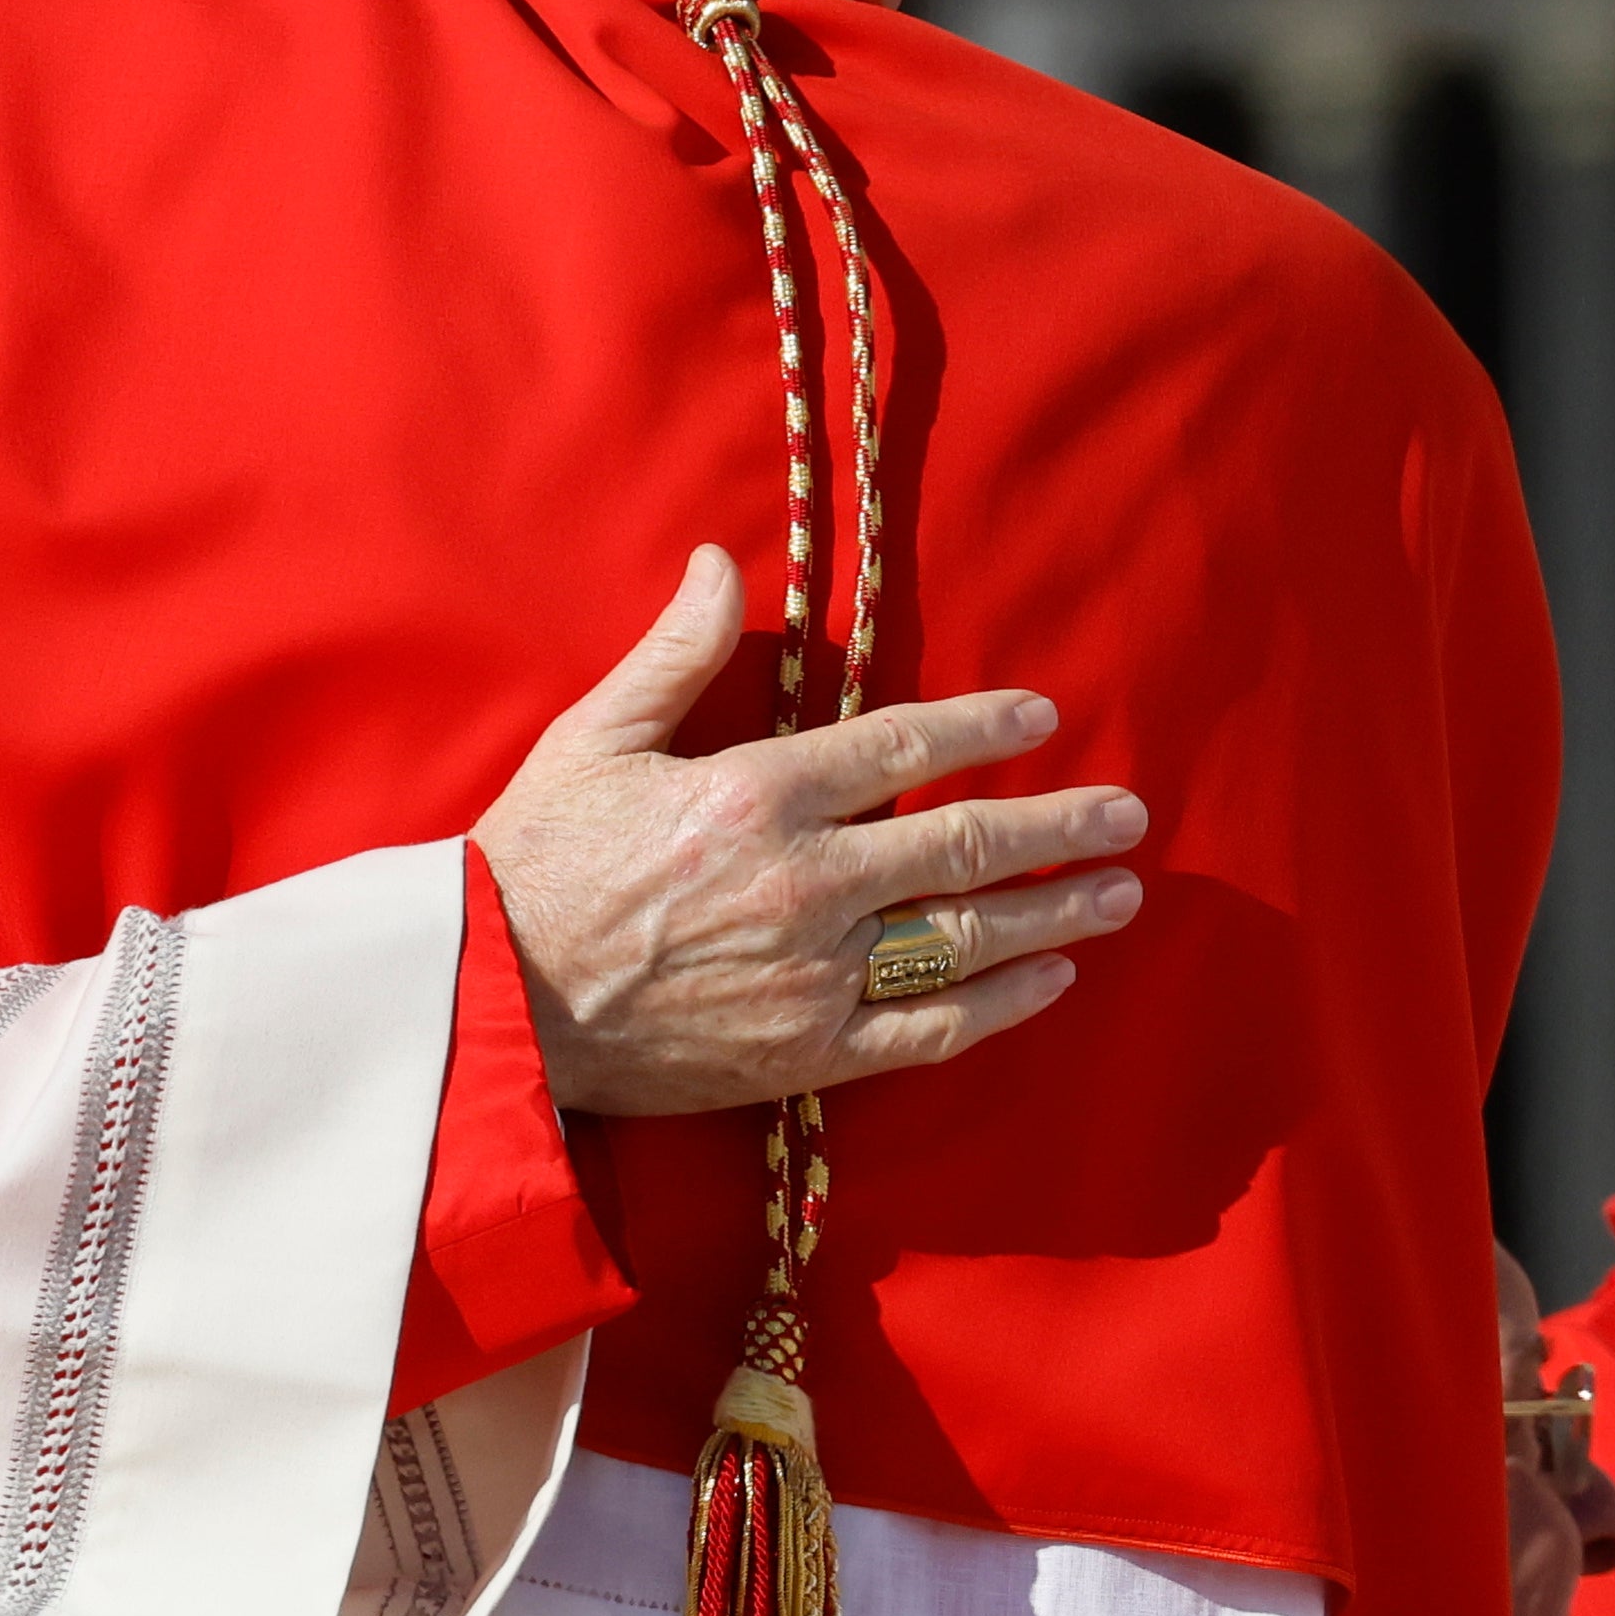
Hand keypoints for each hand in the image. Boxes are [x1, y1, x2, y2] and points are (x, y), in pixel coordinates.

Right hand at [469, 550, 1146, 1116]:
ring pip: (966, 936)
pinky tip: (1051, 981)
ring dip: (1055, 913)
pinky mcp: (807, 1052)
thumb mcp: (592, 739)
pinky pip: (930, 1028)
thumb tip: (725, 563)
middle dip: (1059, 828)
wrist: (486, 1006)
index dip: (984, 727)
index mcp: (757, 795)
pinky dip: (1001, 1005)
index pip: (904, 745)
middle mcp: (805, 882)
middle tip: (1128, 816)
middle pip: (964, 844)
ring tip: (1119, 893)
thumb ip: (674, 652)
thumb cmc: (530, 863)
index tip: (1044, 719)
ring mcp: (814, 974)